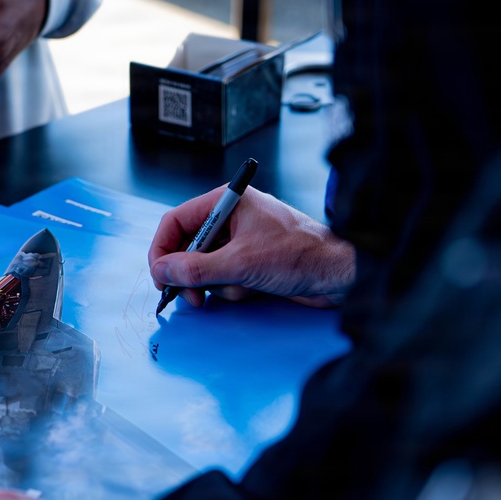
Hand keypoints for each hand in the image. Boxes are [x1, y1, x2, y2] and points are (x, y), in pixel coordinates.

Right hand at [148, 187, 355, 307]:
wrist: (340, 274)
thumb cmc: (301, 254)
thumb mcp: (240, 263)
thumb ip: (195, 269)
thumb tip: (162, 271)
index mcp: (226, 202)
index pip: (176, 221)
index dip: (163, 250)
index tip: (160, 277)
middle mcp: (231, 218)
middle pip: (188, 248)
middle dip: (191, 275)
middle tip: (193, 297)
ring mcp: (241, 241)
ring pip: (205, 268)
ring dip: (218, 284)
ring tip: (242, 286)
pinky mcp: (252, 262)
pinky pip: (225, 278)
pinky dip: (234, 289)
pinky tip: (255, 289)